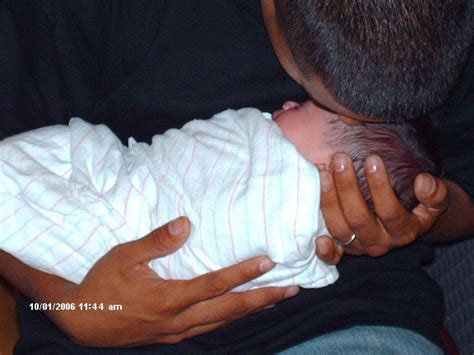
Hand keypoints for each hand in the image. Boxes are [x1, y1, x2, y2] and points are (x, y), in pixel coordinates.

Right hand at [41, 217, 297, 346]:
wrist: (82, 319)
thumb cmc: (103, 284)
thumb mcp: (124, 256)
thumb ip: (157, 241)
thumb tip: (186, 223)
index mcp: (169, 298)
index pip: (216, 284)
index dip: (244, 273)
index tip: (269, 262)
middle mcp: (180, 319)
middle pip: (230, 309)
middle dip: (263, 299)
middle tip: (291, 289)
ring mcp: (178, 331)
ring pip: (224, 321)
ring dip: (252, 310)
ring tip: (276, 299)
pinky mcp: (173, 336)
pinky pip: (210, 327)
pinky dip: (231, 318)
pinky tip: (241, 312)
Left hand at [315, 153, 448, 263]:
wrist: (408, 226)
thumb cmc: (418, 207)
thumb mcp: (435, 201)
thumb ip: (435, 193)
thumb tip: (422, 182)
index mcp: (403, 231)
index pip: (389, 211)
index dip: (380, 186)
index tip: (372, 159)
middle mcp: (380, 243)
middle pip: (358, 218)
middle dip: (347, 187)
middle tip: (340, 158)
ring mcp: (359, 248)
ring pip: (340, 230)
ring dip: (328, 201)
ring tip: (324, 172)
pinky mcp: (343, 250)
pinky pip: (332, 256)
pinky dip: (324, 250)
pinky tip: (317, 236)